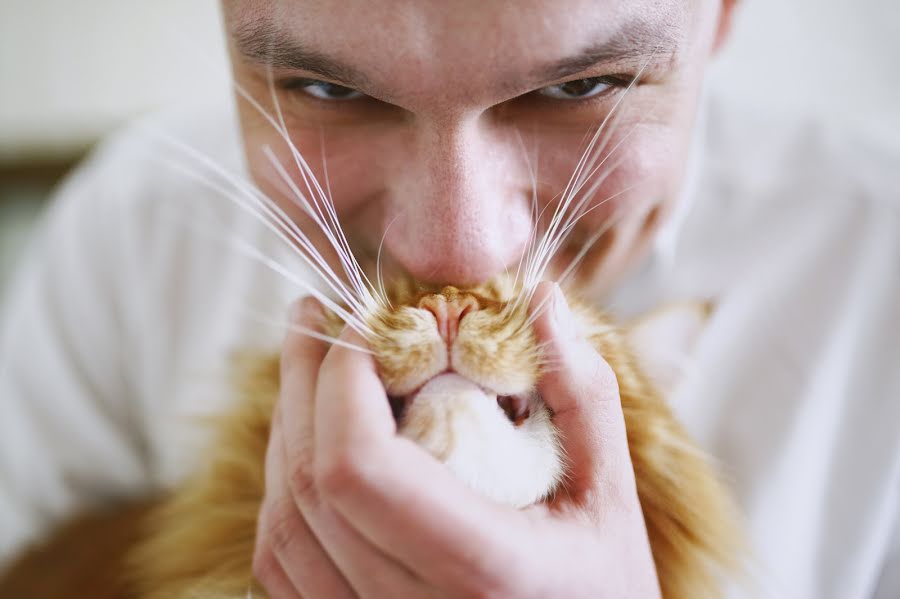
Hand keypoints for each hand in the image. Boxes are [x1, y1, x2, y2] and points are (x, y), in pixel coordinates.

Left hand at [252, 281, 660, 597]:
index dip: (344, 380)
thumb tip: (541, 297)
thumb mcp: (611, 495)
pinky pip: (282, 561)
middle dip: (303, 381)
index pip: (361, 467)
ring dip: (287, 429)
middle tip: (316, 315)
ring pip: (282, 523)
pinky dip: (285, 487)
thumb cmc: (602, 587)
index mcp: (482, 571)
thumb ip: (581, 394)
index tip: (367, 321)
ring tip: (311, 371)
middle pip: (309, 483)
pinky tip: (309, 442)